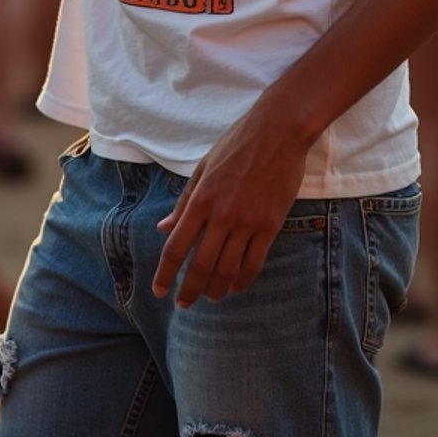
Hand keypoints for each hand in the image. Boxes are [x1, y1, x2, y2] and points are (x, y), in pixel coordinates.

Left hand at [152, 101, 309, 307]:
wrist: (278, 132)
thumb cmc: (237, 144)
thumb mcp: (203, 168)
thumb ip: (184, 201)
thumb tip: (164, 228)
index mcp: (201, 199)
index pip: (176, 247)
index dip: (165, 274)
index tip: (159, 291)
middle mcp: (222, 215)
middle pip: (200, 266)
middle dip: (189, 291)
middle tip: (184, 303)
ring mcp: (248, 222)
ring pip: (228, 271)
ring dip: (217, 290)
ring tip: (211, 296)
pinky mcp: (270, 226)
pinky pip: (254, 263)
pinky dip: (243, 281)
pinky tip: (237, 286)